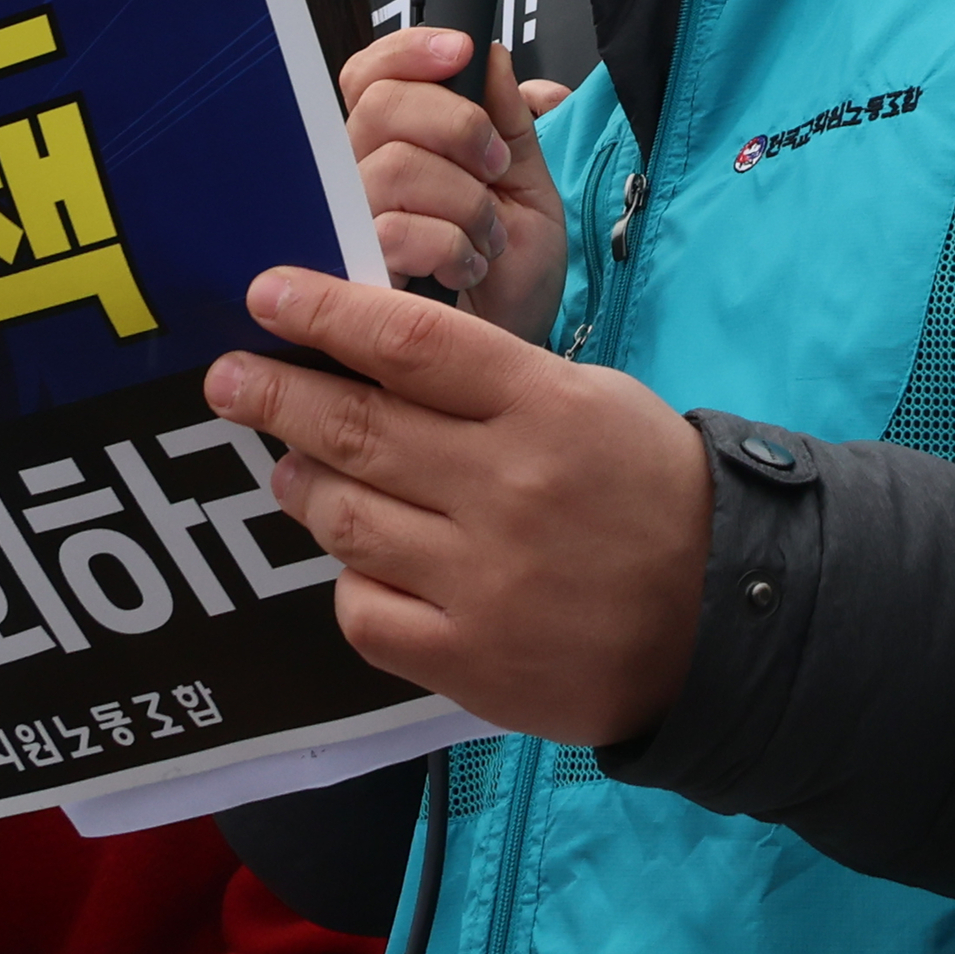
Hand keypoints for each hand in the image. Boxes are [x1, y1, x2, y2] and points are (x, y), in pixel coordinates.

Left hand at [206, 264, 711, 744]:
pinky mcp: (469, 660)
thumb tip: (373, 353)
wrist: (727, 619)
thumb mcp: (594, 402)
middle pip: (358, 428)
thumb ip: (491, 381)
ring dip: (301, 483)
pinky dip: (349, 579)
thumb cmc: (652, 491)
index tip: (268, 293)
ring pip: (345, 520)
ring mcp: (484, 582)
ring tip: (288, 464)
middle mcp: (508, 490)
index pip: (411, 344)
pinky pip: (364, 612)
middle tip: (227, 377)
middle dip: (276, 393)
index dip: (326, 312)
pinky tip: (356, 557)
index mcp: (545, 409)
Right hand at [340, 27, 571, 341]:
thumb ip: (509, 120)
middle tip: (494, 167)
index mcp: (398, 142)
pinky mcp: (356, 279)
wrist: (521, 349)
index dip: (408, 51)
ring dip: (464, 200)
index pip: (371, 74)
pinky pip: (394, 232)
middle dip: (455, 125)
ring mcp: (352, 226)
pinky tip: (469, 269)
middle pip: (379, 108)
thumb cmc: (515, 269)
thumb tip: (491, 55)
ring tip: (488, 236)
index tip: (459, 52)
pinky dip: (451, 245)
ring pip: (393, 168)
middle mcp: (360, 176)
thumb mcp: (526, 182)